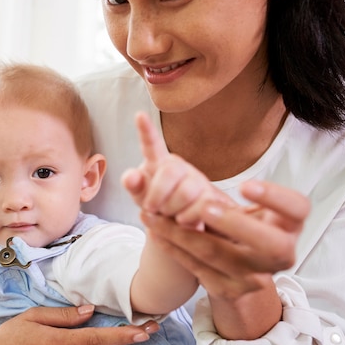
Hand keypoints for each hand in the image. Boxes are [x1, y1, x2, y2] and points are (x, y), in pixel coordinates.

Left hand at [122, 112, 233, 228]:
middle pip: (170, 171)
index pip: (152, 145)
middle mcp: (181, 167)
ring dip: (172, 209)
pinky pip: (200, 207)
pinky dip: (187, 218)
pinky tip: (183, 221)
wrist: (182, 229)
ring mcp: (199, 181)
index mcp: (159, 163)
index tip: (139, 115)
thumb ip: (134, 186)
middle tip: (152, 208)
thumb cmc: (159, 208)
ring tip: (169, 215)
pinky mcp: (213, 197)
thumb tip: (131, 177)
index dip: (145, 131)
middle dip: (157, 194)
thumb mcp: (141, 197)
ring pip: (187, 191)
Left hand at [140, 180, 309, 338]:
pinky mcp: (227, 289)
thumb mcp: (252, 211)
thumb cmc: (241, 228)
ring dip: (182, 232)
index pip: (298, 209)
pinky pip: (196, 267)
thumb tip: (201, 166)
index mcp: (289, 226)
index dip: (276, 197)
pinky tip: (154, 231)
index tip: (245, 186)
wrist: (238, 275)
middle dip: (235, 223)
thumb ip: (244, 193)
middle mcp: (279, 255)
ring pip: (219, 255)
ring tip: (154, 213)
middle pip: (271, 244)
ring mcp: (254, 277)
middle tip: (204, 206)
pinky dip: (172, 247)